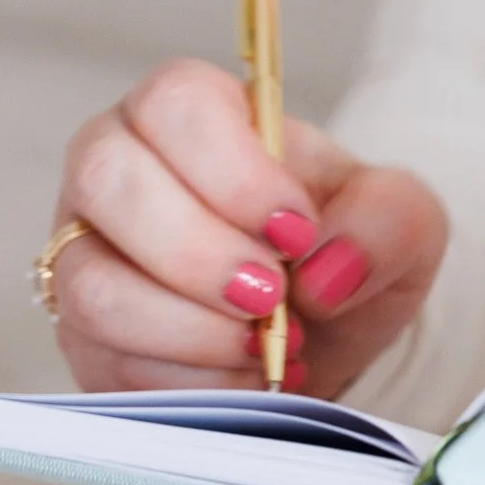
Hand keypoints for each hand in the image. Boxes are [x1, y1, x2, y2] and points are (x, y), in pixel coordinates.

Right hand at [46, 58, 446, 395]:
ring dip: (192, 329)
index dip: (235, 173)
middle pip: (110, 181)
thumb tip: (326, 270)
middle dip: (202, 255)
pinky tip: (242, 375)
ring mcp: (86, 253)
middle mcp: (117, 168)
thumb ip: (388, 219)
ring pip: (95, 285)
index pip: (176, 103)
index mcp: (192, 113)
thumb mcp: (399, 221)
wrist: (319, 333)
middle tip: (274, 296)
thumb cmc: (340, 251)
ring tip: (264, 345)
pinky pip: (108, 361)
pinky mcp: (85, 336)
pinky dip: (188, 380)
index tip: (298, 231)